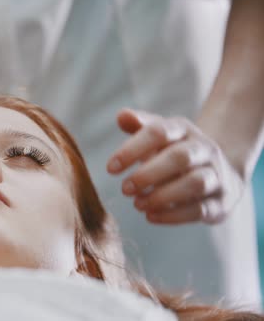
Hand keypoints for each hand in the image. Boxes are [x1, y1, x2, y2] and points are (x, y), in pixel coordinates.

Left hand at [106, 109, 244, 224]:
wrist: (219, 172)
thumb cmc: (174, 151)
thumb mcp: (159, 135)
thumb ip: (139, 125)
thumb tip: (121, 115)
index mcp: (184, 130)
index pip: (159, 132)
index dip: (132, 149)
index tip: (110, 168)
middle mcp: (205, 149)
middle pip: (179, 157)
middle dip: (148, 174)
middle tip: (124, 189)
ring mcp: (217, 175)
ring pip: (194, 183)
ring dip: (162, 196)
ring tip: (137, 204)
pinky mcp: (221, 201)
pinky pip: (199, 209)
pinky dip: (172, 215)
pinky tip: (150, 216)